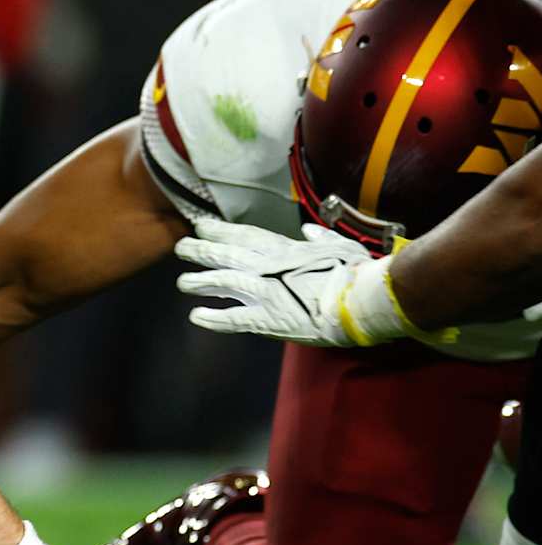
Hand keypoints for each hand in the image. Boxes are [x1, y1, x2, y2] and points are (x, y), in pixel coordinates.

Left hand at [173, 220, 374, 346]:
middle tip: (181, 247)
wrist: (363, 299)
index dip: (220, 230)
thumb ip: (322, 237)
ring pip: (223, 283)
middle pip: (226, 255)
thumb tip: (311, 229)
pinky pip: (234, 318)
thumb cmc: (357, 272)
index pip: (245, 235)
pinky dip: (213, 318)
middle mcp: (268, 266)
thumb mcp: (342, 246)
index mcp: (285, 249)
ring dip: (200, 282)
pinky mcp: (268, 318)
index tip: (201, 225)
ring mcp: (265, 292)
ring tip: (182, 282)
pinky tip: (196, 316)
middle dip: (201, 250)